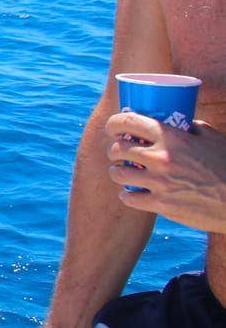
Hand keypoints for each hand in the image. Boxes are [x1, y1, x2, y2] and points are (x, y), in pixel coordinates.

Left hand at [107, 113, 225, 232]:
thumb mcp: (214, 139)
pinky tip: (131, 194)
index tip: (113, 128)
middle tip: (117, 153)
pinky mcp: (162, 205)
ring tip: (123, 172)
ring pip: (118, 174)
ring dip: (117, 172)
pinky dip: (127, 196)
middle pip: (118, 149)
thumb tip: (183, 123)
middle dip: (114, 150)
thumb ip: (195, 129)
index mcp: (172, 137)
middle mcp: (161, 157)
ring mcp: (160, 182)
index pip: (129, 122)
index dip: (114, 124)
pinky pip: (129, 198)